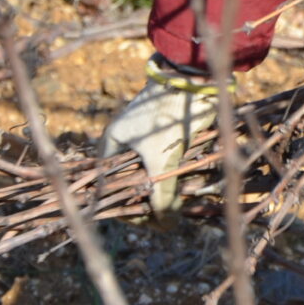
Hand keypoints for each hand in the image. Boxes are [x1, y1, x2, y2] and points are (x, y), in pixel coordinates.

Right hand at [99, 56, 220, 213]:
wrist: (194, 79)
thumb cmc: (169, 115)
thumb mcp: (162, 158)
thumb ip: (162, 194)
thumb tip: (166, 224)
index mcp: (112, 145)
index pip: (110, 189)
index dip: (129, 210)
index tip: (151, 223)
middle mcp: (125, 144)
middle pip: (134, 184)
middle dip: (150, 203)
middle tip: (169, 218)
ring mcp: (146, 141)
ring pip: (153, 176)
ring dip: (165, 192)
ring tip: (180, 206)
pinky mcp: (167, 137)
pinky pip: (169, 165)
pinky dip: (178, 177)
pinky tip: (189, 189)